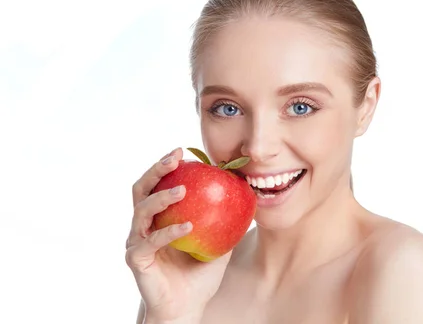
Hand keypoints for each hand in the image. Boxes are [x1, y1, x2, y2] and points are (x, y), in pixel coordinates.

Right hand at [125, 148, 230, 321]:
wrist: (186, 308)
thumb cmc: (199, 275)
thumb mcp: (219, 242)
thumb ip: (227, 219)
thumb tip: (248, 192)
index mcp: (158, 218)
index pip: (156, 184)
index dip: (165, 166)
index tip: (182, 151)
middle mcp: (142, 226)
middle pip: (141, 189)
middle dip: (156, 170)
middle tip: (175, 158)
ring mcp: (137, 242)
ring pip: (141, 211)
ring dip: (161, 197)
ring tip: (182, 190)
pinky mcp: (137, 260)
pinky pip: (151, 242)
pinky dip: (169, 232)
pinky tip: (188, 227)